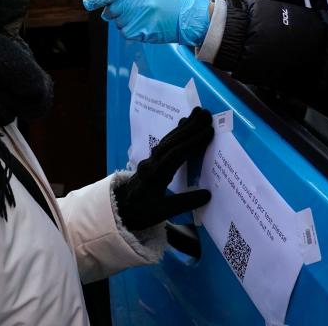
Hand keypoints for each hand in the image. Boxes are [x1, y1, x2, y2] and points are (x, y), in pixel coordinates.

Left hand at [82, 0, 210, 45]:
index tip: (88, 3)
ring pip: (119, 24)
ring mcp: (137, 20)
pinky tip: (146, 26)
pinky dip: (132, 32)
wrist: (186, 16)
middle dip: (115, 13)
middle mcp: (134, 5)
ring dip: (126, 23)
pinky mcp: (141, 33)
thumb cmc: (167, 1)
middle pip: (111, 12)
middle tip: (131, 11)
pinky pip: (127, 34)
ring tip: (145, 18)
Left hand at [114, 107, 214, 230]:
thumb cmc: (141, 213)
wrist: (119, 210)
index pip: (176, 155)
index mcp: (155, 175)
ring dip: (183, 127)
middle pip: (172, 142)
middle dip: (190, 128)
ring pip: (168, 139)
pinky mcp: (150, 159)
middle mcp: (152, 163)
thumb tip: (208, 194)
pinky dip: (175, 133)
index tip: (208, 131)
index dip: (192, 143)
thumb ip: (184, 203)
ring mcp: (150, 159)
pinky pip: (164, 143)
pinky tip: (183, 124)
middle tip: (207, 114)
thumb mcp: (162, 213)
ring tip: (198, 114)